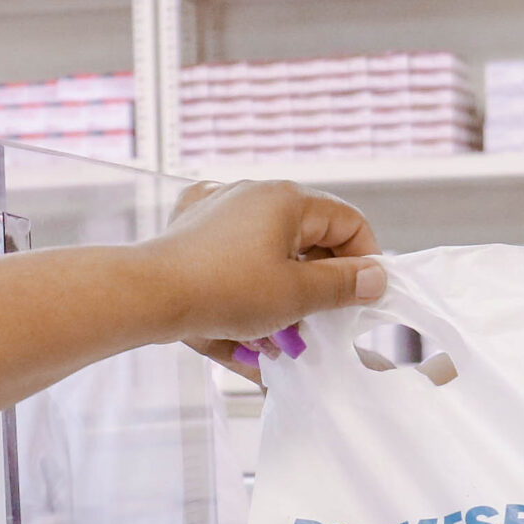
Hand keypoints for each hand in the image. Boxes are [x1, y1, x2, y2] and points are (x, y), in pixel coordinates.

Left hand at [148, 179, 382, 382]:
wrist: (147, 295)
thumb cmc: (224, 292)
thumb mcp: (295, 295)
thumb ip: (341, 285)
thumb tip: (375, 276)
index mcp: (287, 199)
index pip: (348, 221)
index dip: (364, 260)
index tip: (361, 297)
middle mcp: (254, 193)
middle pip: (309, 235)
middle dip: (318, 282)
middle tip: (319, 320)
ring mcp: (219, 207)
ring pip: (271, 247)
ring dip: (282, 288)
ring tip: (277, 329)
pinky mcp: (192, 228)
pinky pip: (234, 251)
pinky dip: (244, 278)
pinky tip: (239, 306)